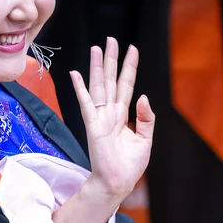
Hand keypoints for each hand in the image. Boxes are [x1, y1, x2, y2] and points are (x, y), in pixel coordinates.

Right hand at [55, 38, 153, 222]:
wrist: (118, 182)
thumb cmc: (130, 165)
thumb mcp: (145, 140)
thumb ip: (146, 118)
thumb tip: (144, 97)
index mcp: (123, 114)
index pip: (126, 85)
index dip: (129, 67)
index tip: (133, 49)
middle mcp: (110, 112)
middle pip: (110, 80)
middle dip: (111, 60)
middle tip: (111, 39)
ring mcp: (101, 118)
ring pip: (99, 86)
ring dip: (96, 67)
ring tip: (97, 48)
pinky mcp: (94, 126)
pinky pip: (87, 104)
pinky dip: (81, 89)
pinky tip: (76, 75)